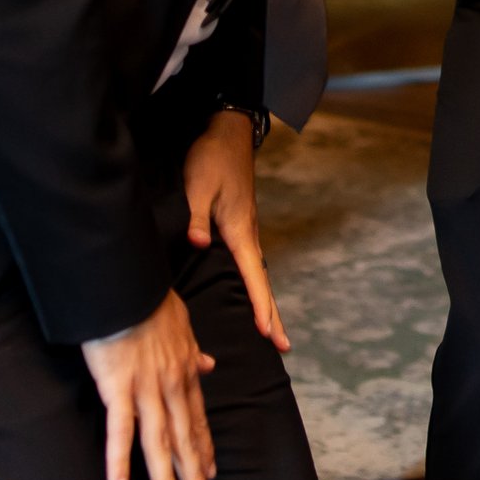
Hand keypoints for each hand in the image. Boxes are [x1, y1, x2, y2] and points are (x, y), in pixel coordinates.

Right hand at [81, 292, 215, 479]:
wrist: (126, 283)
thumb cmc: (148, 300)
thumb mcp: (182, 324)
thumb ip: (194, 350)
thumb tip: (209, 364)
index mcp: (184, 371)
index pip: (197, 418)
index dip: (204, 448)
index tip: (212, 473)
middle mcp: (171, 385)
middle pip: (184, 438)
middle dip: (194, 475)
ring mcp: (147, 389)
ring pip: (159, 443)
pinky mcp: (119, 389)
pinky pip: (120, 432)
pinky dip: (120, 463)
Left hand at [184, 110, 288, 351]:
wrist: (226, 133)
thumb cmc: (211, 159)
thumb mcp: (198, 186)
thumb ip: (197, 217)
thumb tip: (197, 242)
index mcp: (239, 230)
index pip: (254, 276)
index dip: (260, 306)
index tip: (268, 334)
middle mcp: (247, 234)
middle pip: (262, 282)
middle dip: (272, 314)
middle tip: (283, 346)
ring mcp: (245, 230)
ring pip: (258, 274)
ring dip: (265, 302)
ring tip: (270, 330)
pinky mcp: (239, 224)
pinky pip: (250, 263)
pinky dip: (255, 285)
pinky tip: (252, 293)